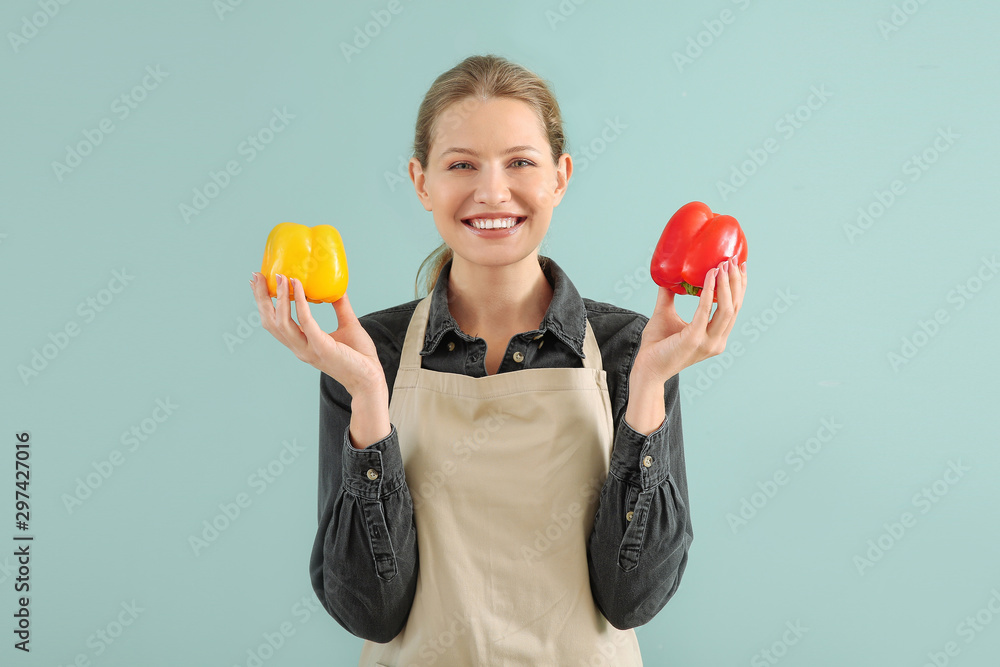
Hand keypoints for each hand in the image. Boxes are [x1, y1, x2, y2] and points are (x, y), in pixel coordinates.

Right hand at [250, 272, 386, 396]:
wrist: (370, 379)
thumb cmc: (360, 356)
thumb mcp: (348, 325)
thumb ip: (340, 306)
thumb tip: (337, 286)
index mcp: (301, 344)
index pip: (274, 323)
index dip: (263, 303)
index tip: (258, 282)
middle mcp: (300, 348)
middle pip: (271, 322)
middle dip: (262, 298)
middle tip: (257, 276)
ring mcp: (308, 349)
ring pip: (282, 322)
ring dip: (280, 297)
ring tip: (281, 276)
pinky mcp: (321, 348)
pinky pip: (306, 322)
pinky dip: (300, 302)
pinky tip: (298, 286)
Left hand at [633, 257, 747, 381]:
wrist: (646, 368)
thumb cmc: (656, 345)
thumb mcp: (666, 314)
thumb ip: (669, 296)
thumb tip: (669, 274)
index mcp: (715, 337)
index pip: (733, 309)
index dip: (739, 287)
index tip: (739, 266)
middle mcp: (716, 341)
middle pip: (734, 307)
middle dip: (736, 281)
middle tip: (733, 260)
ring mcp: (707, 342)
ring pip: (726, 309)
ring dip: (725, 284)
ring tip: (722, 264)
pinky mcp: (694, 340)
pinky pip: (704, 311)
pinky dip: (709, 292)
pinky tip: (709, 276)